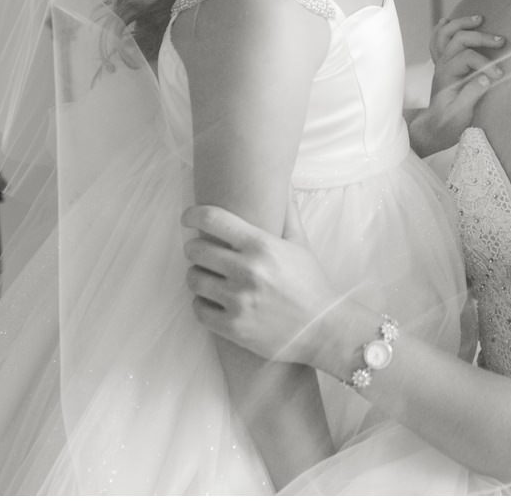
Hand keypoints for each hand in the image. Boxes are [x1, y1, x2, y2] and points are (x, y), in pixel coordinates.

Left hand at [182, 202, 336, 367]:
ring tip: (208, 276)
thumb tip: (283, 181)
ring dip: (198, 275)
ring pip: (193, 279)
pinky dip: (201, 304)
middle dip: (194, 248)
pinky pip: (198, 309)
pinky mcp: (233, 327)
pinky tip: (212, 300)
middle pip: (195, 249)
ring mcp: (238, 301)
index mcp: (262, 245)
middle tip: (201, 251)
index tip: (187, 217)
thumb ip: (286, 211)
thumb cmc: (310, 282)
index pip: (213, 219)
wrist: (322, 328)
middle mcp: (247, 271)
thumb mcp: (300, 243)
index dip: (193, 214)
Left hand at [410, 14, 505, 154]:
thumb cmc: (449, 123)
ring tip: (480, 19)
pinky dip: (442, 29)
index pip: (468, 57)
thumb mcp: (461, 113)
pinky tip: (447, 21)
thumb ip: (472, 94)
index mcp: (447, 75)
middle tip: (502, 41)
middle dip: (481, 37)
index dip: (486, 63)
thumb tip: (486, 77)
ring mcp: (441, 63)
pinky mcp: (443, 64)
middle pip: (460, 39)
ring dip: (462, 24)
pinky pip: (438, 41)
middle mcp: (442, 65)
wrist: (435, 128)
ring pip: (447, 34)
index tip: (500, 74)